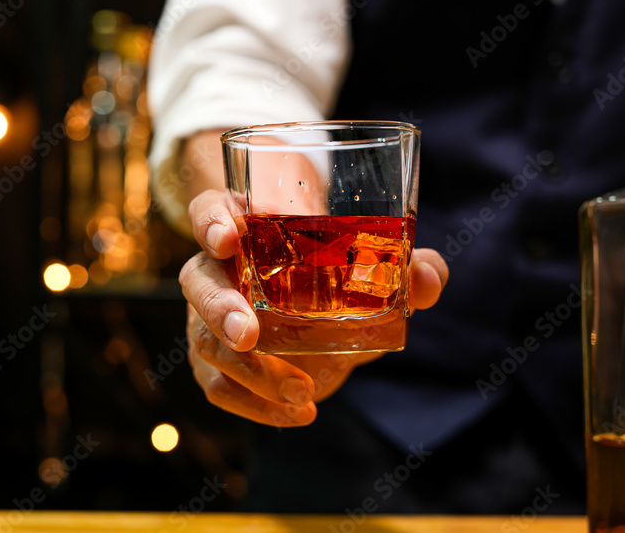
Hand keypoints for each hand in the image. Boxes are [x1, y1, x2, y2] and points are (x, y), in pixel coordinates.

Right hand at [180, 189, 448, 426]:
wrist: (315, 311)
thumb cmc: (332, 272)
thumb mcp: (371, 269)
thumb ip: (405, 268)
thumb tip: (426, 276)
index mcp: (245, 225)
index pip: (210, 211)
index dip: (211, 223)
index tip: (228, 238)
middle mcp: (216, 268)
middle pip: (197, 280)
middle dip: (219, 308)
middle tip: (250, 333)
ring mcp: (209, 316)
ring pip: (206, 339)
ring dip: (249, 370)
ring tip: (300, 390)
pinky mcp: (215, 360)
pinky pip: (219, 385)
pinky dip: (255, 404)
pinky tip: (297, 412)